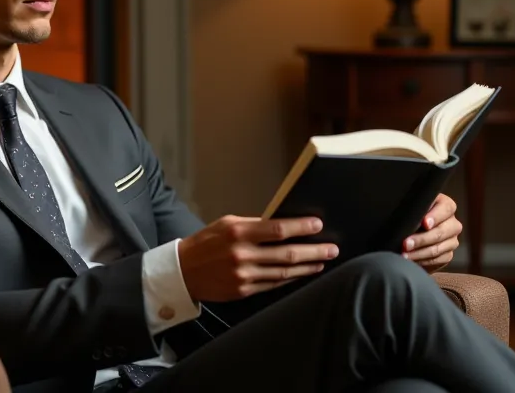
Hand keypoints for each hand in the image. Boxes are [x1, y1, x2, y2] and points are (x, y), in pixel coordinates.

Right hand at [177, 215, 338, 301]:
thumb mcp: (226, 224)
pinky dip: (291, 279)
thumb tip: (282, 225)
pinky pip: (274, 285)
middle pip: (287, 254)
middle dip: (314, 251)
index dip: (301, 227)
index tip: (318, 224)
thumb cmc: (205, 243)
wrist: (182, 272)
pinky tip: (302, 274)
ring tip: (322, 261)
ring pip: (284, 272)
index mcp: (238, 233)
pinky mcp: (244, 291)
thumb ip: (253, 225)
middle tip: (331, 248)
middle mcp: (242, 255)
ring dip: (307, 267)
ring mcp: (244, 276)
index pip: (278, 230)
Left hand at [402, 193, 462, 272]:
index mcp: (445, 205)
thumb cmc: (407, 215)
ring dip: (419, 253)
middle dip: (422, 239)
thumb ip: (412, 208)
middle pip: (442, 231)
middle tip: (405, 243)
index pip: (446, 208)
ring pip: (438, 247)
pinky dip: (422, 261)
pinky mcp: (448, 254)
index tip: (423, 223)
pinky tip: (411, 261)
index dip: (435, 216)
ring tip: (404, 254)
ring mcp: (452, 239)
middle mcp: (452, 222)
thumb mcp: (409, 208)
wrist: (408, 233)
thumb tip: (406, 214)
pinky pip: (438, 260)